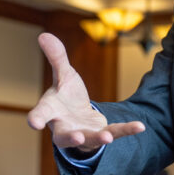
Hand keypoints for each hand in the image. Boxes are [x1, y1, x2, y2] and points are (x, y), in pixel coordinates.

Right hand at [27, 33, 143, 152]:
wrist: (78, 116)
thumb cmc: (65, 96)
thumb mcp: (63, 75)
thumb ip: (56, 58)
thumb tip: (44, 35)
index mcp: (51, 111)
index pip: (41, 114)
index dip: (37, 118)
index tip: (33, 122)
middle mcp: (64, 127)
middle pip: (63, 136)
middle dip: (70, 138)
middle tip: (77, 137)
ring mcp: (83, 134)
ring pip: (89, 139)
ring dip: (98, 138)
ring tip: (107, 138)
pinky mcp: (100, 134)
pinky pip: (115, 133)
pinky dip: (127, 130)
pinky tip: (140, 126)